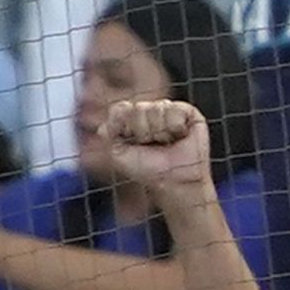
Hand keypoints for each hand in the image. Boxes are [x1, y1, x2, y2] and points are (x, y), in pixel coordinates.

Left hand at [97, 97, 212, 200]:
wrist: (175, 181)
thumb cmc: (148, 171)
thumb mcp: (118, 155)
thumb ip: (108, 135)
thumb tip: (101, 126)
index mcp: (132, 120)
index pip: (121, 108)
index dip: (125, 126)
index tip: (132, 143)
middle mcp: (149, 113)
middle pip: (139, 108)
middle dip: (143, 131)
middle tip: (152, 145)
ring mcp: (168, 111)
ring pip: (157, 108)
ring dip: (160, 131)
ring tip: (167, 143)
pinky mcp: (188, 112)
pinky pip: (175, 109)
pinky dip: (175, 126)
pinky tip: (179, 136)